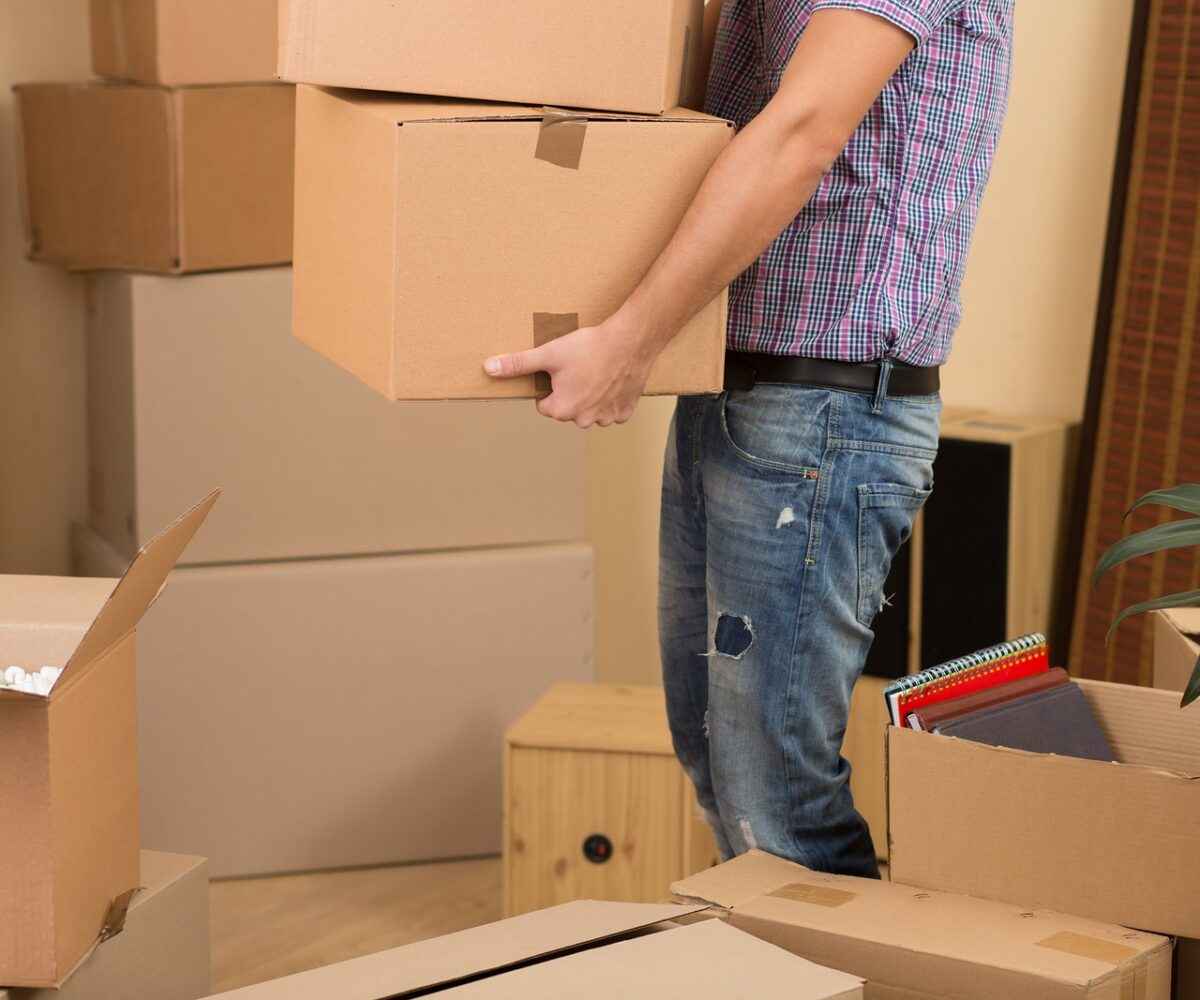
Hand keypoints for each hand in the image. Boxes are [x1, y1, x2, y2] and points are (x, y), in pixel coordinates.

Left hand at [483, 314, 657, 428]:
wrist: (630, 341)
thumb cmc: (589, 347)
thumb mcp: (549, 354)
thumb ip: (518, 364)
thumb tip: (489, 368)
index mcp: (561, 410)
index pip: (544, 404)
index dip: (550, 385)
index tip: (561, 369)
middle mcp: (583, 420)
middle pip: (567, 407)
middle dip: (571, 391)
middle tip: (580, 367)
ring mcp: (607, 418)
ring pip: (590, 408)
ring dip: (591, 395)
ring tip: (596, 371)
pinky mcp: (625, 411)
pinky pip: (611, 408)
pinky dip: (610, 397)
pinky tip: (611, 378)